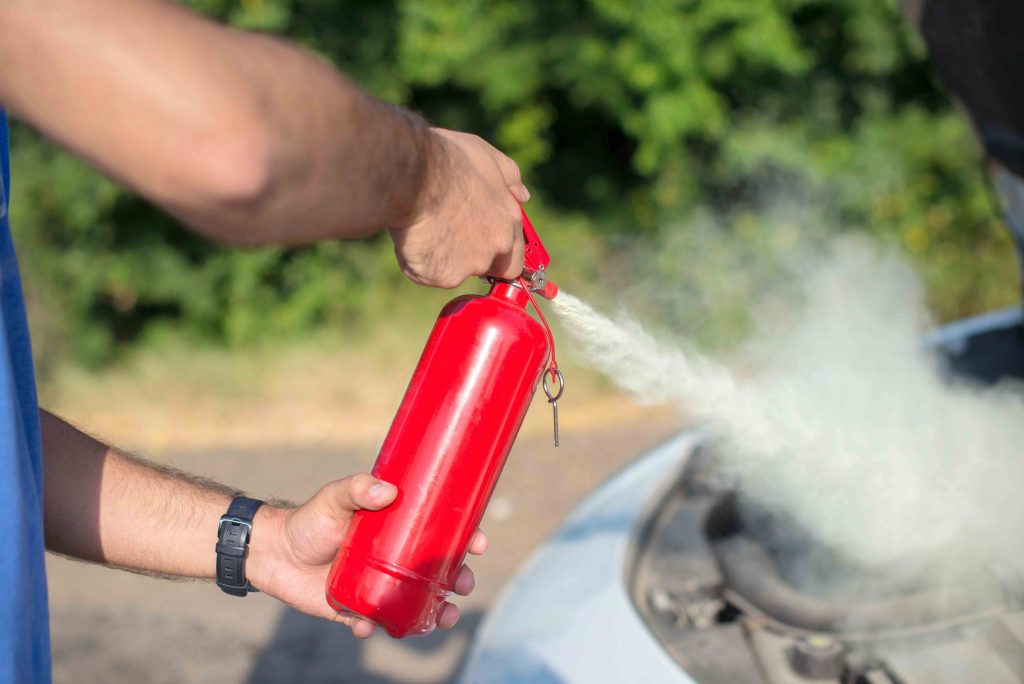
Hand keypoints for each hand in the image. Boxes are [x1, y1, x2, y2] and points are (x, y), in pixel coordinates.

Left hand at [248, 474, 486, 638]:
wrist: (272, 552)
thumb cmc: (309, 520)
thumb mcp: (334, 498)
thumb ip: (357, 489)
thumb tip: (387, 490)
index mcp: (397, 531)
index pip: (438, 534)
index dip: (463, 538)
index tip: (479, 542)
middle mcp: (393, 559)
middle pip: (435, 572)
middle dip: (457, 581)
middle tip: (463, 585)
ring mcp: (377, 585)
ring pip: (416, 602)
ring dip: (433, 612)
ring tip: (442, 618)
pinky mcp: (355, 609)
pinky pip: (374, 622)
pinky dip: (377, 627)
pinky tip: (371, 626)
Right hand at [388, 128, 530, 287]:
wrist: (413, 176)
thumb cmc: (447, 160)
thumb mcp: (486, 157)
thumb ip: (509, 178)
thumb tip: (523, 195)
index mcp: (509, 219)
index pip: (514, 256)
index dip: (496, 255)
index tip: (478, 247)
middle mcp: (496, 246)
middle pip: (485, 267)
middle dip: (468, 260)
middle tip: (445, 238)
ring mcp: (471, 264)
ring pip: (453, 270)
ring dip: (440, 257)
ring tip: (423, 227)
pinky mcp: (444, 275)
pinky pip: (427, 274)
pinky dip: (417, 262)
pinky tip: (411, 237)